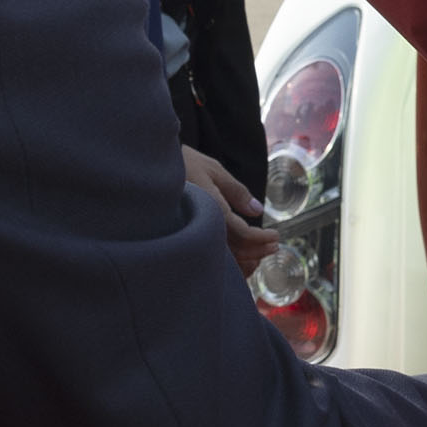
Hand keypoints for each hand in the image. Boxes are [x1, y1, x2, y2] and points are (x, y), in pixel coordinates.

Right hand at [184, 145, 275, 273]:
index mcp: (210, 208)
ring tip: (261, 254)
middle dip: (258, 251)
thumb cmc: (183, 163)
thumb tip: (257, 212)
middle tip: (275, 247)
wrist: (150, 168)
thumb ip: (236, 191)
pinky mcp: (187, 236)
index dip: (261, 238)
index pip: (241, 233)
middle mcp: (201, 225)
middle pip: (234, 250)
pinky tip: (239, 260)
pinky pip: (211, 258)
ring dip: (244, 260)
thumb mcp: (213, 170)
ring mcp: (192, 233)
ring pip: (223, 259)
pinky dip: (228, 263)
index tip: (276, 237)